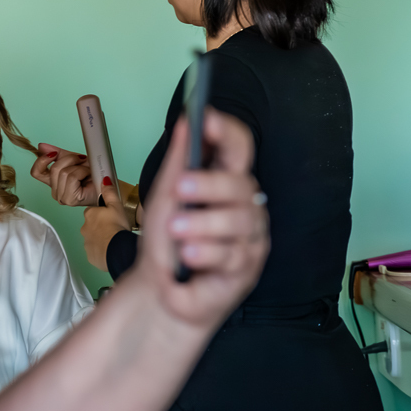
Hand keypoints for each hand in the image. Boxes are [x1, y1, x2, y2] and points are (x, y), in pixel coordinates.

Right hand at [30, 143, 98, 206]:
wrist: (106, 183)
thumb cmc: (93, 174)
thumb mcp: (72, 159)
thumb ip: (57, 153)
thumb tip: (41, 146)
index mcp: (52, 183)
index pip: (36, 172)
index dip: (42, 160)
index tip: (54, 154)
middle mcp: (55, 192)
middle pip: (54, 169)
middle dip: (70, 159)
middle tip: (82, 160)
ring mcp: (61, 197)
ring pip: (63, 172)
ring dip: (79, 167)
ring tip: (87, 170)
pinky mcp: (70, 199)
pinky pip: (71, 177)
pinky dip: (82, 172)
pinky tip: (88, 176)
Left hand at [81, 181, 130, 271]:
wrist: (117, 250)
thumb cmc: (117, 226)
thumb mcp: (116, 206)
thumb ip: (109, 193)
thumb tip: (104, 179)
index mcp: (89, 215)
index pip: (93, 212)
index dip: (102, 214)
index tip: (111, 217)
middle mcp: (84, 228)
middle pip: (92, 225)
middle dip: (101, 227)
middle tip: (114, 229)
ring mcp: (86, 243)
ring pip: (93, 239)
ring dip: (101, 239)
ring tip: (114, 240)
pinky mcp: (90, 255)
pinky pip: (95, 251)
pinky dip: (101, 251)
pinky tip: (111, 249)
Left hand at [133, 109, 268, 327]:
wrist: (160, 290)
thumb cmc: (166, 242)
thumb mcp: (165, 198)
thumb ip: (178, 161)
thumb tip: (186, 120)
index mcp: (225, 181)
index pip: (238, 147)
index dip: (226, 132)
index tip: (206, 119)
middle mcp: (244, 205)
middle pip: (240, 183)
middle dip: (208, 185)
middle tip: (179, 188)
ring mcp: (250, 236)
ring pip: (238, 221)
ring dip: (201, 225)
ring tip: (176, 233)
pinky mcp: (249, 266)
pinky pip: (232, 254)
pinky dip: (205, 254)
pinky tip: (189, 258)